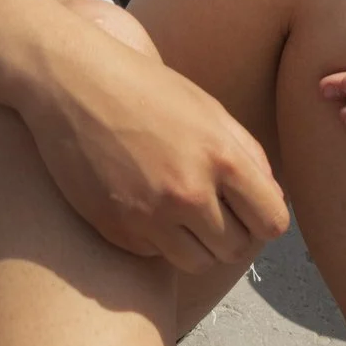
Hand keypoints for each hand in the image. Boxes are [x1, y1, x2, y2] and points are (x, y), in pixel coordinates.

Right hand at [18, 20, 289, 272]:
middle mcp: (189, 191)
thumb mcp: (206, 108)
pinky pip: (154, 255)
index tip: (247, 210)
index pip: (272, 222)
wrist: (71, 83)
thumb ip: (247, 154)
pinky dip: (154, 240)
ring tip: (177, 213)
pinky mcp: (116, 228)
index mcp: (221, 156)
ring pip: (197, 263)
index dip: (263, 219)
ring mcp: (150, 215)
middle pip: (236, 248)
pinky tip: (140, 205)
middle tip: (207, 209)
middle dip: (229, 233)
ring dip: (194, 245)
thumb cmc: (143, 88)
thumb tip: (273, 202)